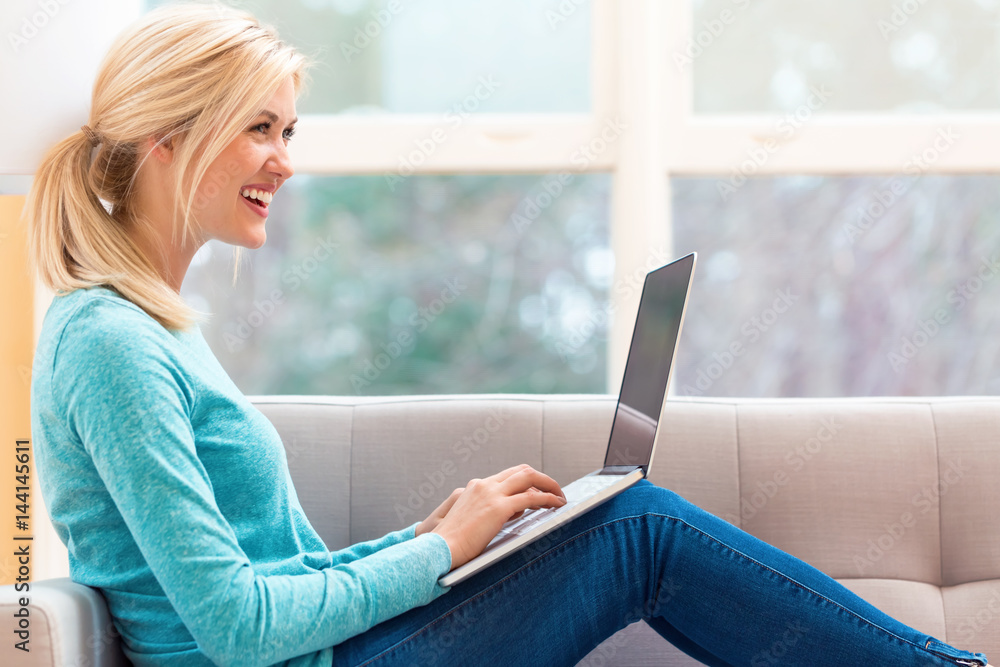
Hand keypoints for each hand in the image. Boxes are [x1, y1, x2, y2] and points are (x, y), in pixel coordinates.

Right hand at [422, 464, 565, 569]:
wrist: (439, 548)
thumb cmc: (453, 542)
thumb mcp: (472, 519)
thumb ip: (491, 510)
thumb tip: (517, 511)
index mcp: (476, 486)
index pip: (508, 475)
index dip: (527, 481)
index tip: (539, 491)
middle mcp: (484, 485)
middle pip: (521, 471)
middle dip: (542, 479)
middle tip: (555, 490)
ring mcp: (491, 494)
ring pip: (529, 478)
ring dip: (549, 485)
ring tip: (561, 497)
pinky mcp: (498, 508)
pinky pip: (531, 498)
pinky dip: (548, 499)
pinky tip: (556, 504)